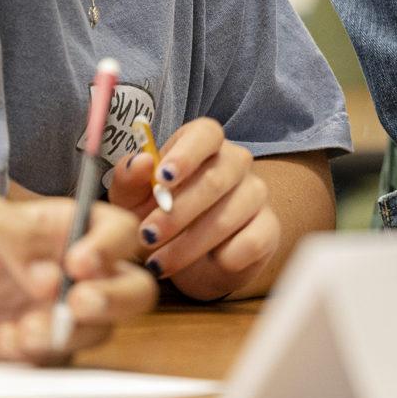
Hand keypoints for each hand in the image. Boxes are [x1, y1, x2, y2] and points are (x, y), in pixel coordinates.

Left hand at [0, 195, 154, 361]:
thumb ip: (18, 237)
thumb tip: (55, 276)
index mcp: (64, 226)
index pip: (117, 230)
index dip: (111, 247)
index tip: (80, 263)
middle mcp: (72, 269)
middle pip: (133, 284)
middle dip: (115, 296)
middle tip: (78, 302)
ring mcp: (58, 312)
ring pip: (104, 326)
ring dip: (72, 329)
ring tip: (23, 328)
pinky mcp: (38, 349)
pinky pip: (63, 356)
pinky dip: (41, 351)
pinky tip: (3, 338)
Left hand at [108, 117, 279, 300]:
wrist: (187, 260)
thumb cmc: (157, 216)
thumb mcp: (131, 200)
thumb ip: (129, 178)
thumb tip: (141, 162)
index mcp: (202, 145)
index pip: (206, 133)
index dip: (186, 154)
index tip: (162, 177)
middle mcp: (235, 162)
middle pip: (216, 178)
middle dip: (177, 212)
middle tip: (147, 236)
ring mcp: (255, 194)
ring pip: (229, 215)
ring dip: (189, 243)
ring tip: (160, 263)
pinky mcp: (268, 228)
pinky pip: (253, 241)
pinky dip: (226, 257)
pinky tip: (208, 264)